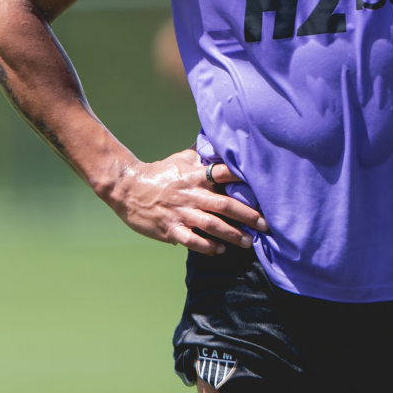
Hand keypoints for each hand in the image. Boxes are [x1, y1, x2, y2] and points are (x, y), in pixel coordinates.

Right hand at [105, 147, 267, 255]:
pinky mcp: (170, 228)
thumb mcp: (182, 158)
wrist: (127, 188)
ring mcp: (181, 212)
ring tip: (249, 242)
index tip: (264, 187)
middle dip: (247, 215)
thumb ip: (204, 155)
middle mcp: (192, 194)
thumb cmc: (160, 172)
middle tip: (265, 224)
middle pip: (224, 204)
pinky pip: (192, 240)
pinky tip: (220, 250)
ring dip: (232, 235)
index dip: (243, 178)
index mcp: (196, 175)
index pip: (224, 173)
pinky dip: (208, 247)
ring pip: (212, 225)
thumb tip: (223, 142)